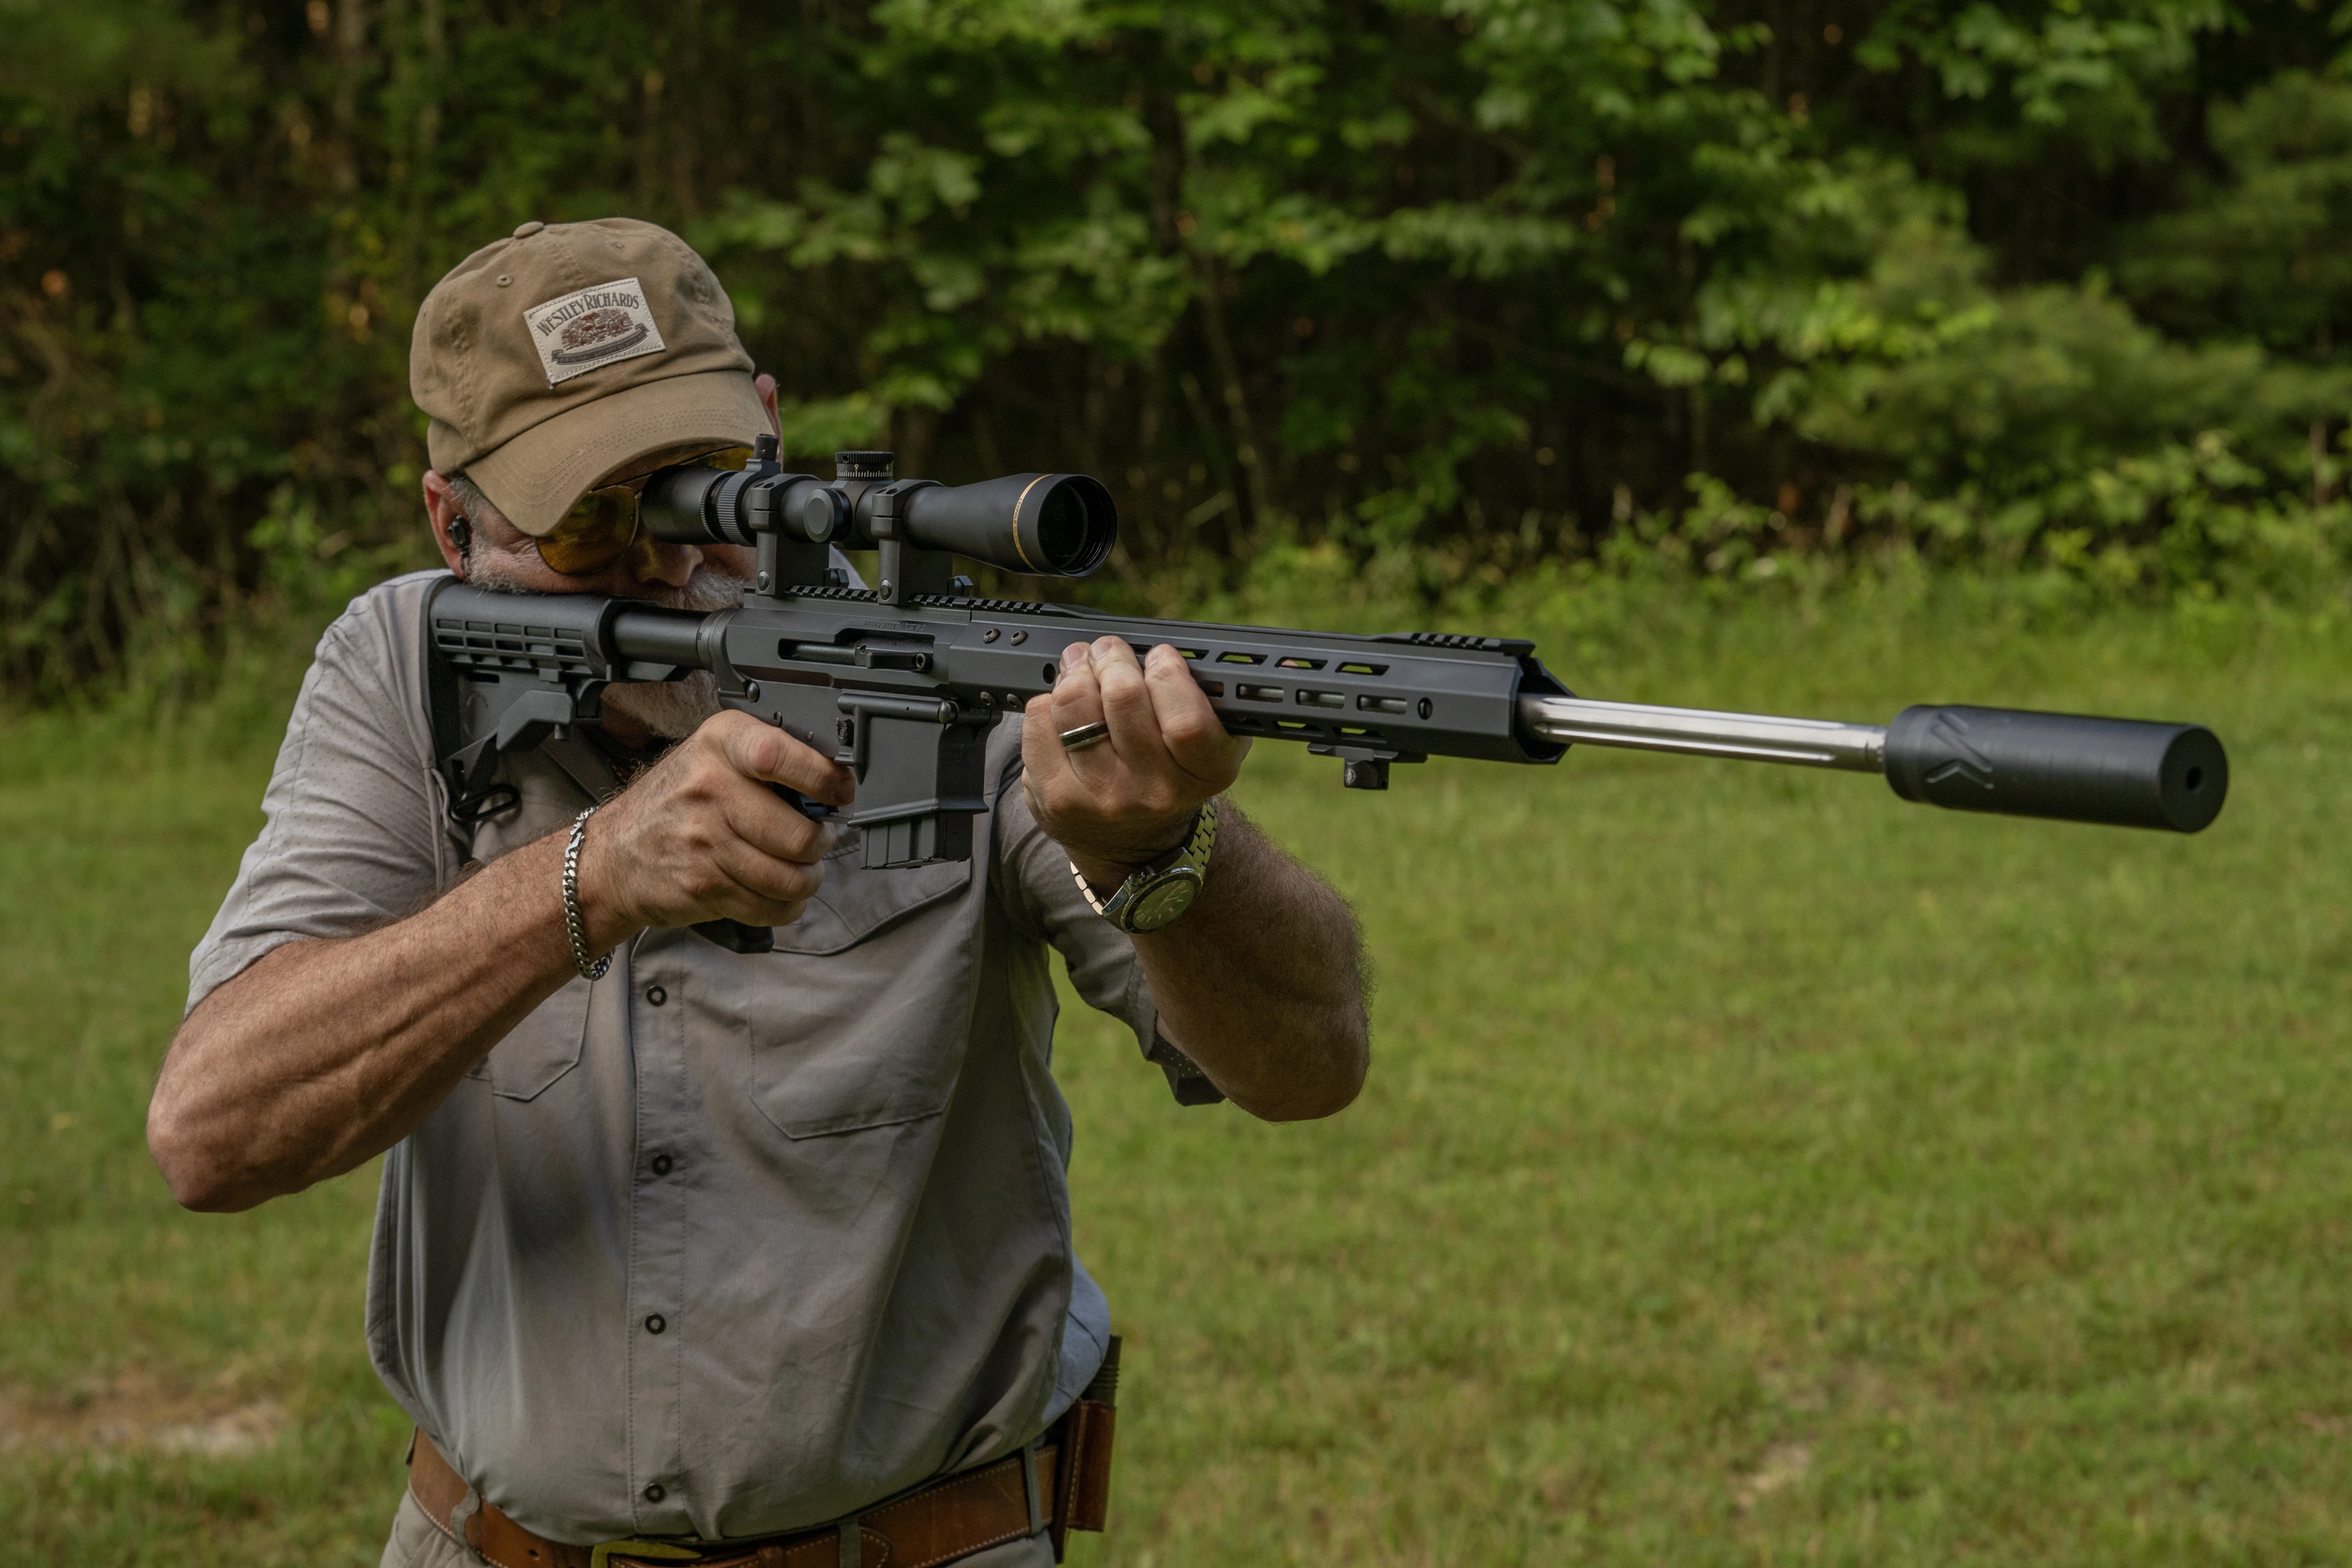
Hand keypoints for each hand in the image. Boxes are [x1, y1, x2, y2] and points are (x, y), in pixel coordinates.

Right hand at [574, 711, 855, 943]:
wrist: (613, 856)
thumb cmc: (676, 803)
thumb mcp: (713, 756)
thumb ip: (767, 759)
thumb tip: (832, 781)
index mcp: (719, 744)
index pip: (779, 754)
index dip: (823, 778)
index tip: (840, 791)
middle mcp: (709, 788)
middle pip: (798, 834)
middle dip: (822, 844)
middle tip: (818, 839)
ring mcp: (704, 841)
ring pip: (789, 878)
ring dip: (806, 879)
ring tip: (800, 868)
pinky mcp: (704, 887)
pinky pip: (769, 906)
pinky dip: (785, 906)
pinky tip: (776, 892)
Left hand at [1022, 637, 1249, 891]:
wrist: (1134, 844)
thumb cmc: (1175, 772)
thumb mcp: (1220, 745)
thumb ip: (1239, 700)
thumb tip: (1290, 666)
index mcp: (1206, 774)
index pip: (1187, 719)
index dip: (1168, 674)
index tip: (1159, 658)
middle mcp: (1155, 793)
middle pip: (1124, 699)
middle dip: (1113, 657)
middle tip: (1110, 650)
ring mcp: (1102, 799)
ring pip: (1074, 704)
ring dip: (1075, 670)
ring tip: (1082, 665)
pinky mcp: (1056, 799)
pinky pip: (1039, 723)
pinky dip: (1047, 703)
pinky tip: (1061, 708)